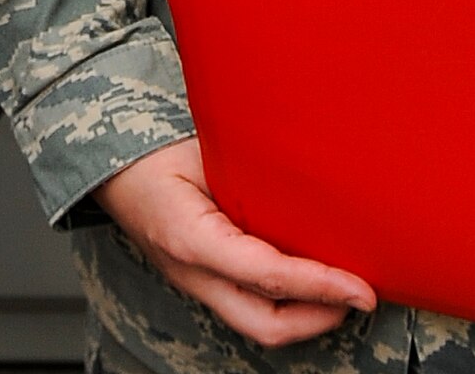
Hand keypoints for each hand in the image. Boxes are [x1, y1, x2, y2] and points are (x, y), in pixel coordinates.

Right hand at [93, 138, 376, 346]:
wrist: (112, 169)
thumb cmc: (157, 153)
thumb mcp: (204, 150)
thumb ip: (251, 169)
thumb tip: (311, 173)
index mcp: (191, 239)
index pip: (268, 275)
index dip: (320, 285)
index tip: (362, 288)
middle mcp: (194, 274)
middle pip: (266, 324)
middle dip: (321, 318)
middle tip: (361, 296)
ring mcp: (196, 285)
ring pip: (258, 324)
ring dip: (307, 316)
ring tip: (344, 292)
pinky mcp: (203, 284)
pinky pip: (249, 306)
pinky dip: (286, 303)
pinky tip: (311, 282)